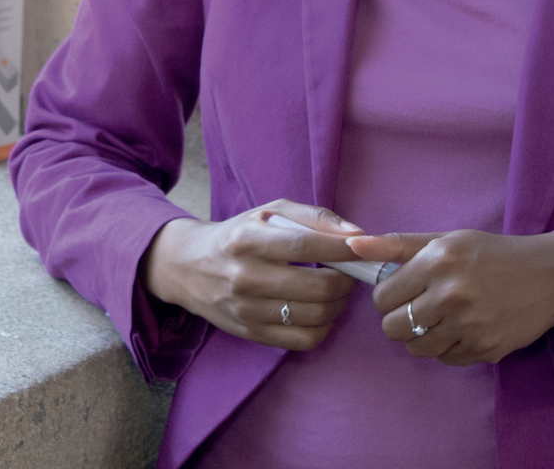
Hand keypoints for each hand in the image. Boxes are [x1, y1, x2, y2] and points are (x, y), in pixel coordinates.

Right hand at [141, 202, 366, 351]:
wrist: (189, 268)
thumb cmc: (238, 235)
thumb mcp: (269, 213)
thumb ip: (313, 217)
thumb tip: (357, 233)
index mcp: (248, 240)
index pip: (307, 246)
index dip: (344, 249)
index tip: (364, 247)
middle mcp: (245, 277)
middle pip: (317, 287)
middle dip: (348, 281)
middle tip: (352, 273)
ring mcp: (247, 310)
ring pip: (315, 316)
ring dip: (339, 304)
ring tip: (338, 291)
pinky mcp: (251, 334)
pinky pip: (303, 340)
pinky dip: (324, 327)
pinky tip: (322, 311)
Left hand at [350, 229, 553, 365]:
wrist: (547, 276)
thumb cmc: (491, 254)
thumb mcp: (447, 240)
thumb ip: (397, 245)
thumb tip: (352, 246)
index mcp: (438, 261)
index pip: (382, 296)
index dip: (388, 296)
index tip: (403, 291)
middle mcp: (451, 294)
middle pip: (393, 328)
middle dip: (400, 320)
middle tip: (420, 307)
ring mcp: (469, 326)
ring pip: (416, 348)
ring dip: (423, 336)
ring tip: (442, 318)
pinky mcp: (485, 350)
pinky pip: (445, 359)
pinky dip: (448, 347)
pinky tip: (464, 328)